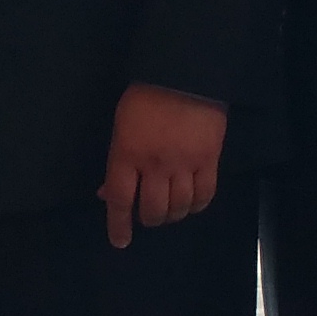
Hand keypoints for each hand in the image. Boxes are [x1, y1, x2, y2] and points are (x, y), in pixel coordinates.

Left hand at [97, 85, 227, 249]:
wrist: (184, 74)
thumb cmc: (144, 98)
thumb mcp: (120, 127)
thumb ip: (117, 163)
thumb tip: (107, 193)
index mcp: (126, 154)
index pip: (119, 199)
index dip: (118, 225)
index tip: (120, 241)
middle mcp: (155, 164)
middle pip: (152, 210)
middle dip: (149, 219)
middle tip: (149, 213)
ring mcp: (184, 163)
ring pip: (179, 207)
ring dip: (172, 214)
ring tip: (170, 209)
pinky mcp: (209, 160)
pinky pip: (205, 195)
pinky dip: (197, 205)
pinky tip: (192, 203)